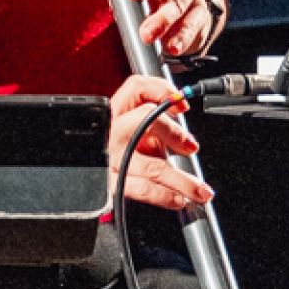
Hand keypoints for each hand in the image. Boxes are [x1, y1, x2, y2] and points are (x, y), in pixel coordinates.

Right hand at [108, 73, 213, 212]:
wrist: (88, 178)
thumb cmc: (124, 149)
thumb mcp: (140, 128)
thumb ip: (159, 119)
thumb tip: (183, 117)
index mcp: (116, 113)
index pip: (137, 88)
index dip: (162, 91)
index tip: (182, 105)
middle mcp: (112, 133)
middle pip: (146, 121)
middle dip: (174, 134)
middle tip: (192, 147)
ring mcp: (111, 160)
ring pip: (152, 166)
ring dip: (182, 181)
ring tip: (200, 191)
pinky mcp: (112, 184)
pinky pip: (142, 189)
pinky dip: (165, 196)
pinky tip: (178, 200)